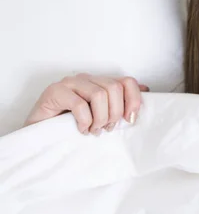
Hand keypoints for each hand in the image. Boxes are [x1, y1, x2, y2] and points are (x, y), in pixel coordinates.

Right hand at [24, 74, 148, 134]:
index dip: (133, 100)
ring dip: (100, 118)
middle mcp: (86, 78)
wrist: (38, 135)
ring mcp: (70, 83)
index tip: (130, 119)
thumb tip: (146, 91)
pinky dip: (84, 121)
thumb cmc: (71, 125)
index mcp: (99, 82)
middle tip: (106, 129)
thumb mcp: (100, 115)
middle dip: (114, 113)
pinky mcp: (54, 92)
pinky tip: (80, 129)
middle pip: (114, 88)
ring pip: (99, 94)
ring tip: (93, 130)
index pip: (126, 81)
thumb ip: (119, 103)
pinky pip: (79, 104)